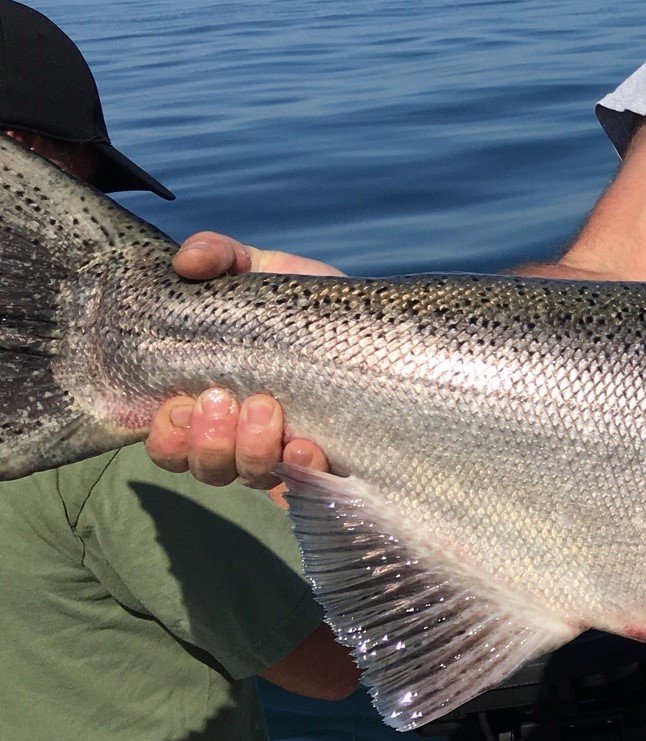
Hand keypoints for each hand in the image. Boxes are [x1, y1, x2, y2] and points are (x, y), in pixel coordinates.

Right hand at [143, 232, 339, 486]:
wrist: (384, 326)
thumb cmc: (307, 303)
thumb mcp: (263, 270)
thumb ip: (220, 256)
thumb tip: (187, 261)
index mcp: (209, 398)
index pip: (166, 440)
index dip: (166, 435)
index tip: (182, 404)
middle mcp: (240, 437)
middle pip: (202, 467)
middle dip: (207, 442)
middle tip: (226, 400)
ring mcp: (284, 455)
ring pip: (246, 477)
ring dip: (249, 450)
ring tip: (268, 409)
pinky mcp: (328, 466)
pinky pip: (305, 484)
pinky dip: (301, 468)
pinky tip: (309, 446)